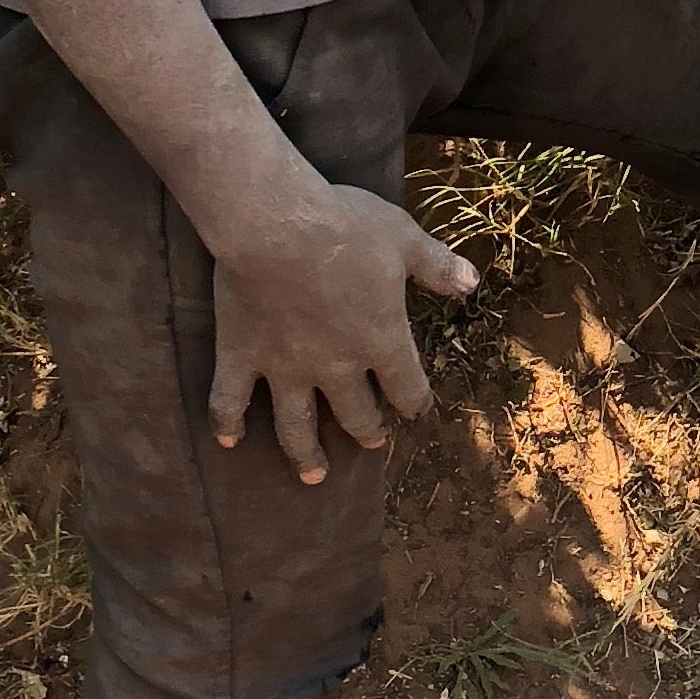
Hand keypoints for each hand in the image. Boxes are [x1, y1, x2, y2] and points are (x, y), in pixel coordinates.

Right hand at [208, 180, 479, 485]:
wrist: (276, 223)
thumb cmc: (346, 227)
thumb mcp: (404, 239)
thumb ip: (437, 266)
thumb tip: (473, 284)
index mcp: (380, 340)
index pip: (406, 387)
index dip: (414, 402)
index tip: (416, 410)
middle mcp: (335, 366)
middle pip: (355, 414)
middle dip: (367, 430)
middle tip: (372, 439)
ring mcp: (285, 367)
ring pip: (296, 426)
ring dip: (306, 454)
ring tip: (314, 475)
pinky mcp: (242, 356)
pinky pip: (230, 398)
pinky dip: (227, 422)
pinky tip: (227, 442)